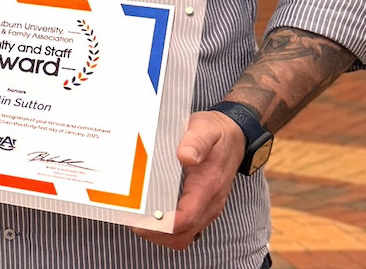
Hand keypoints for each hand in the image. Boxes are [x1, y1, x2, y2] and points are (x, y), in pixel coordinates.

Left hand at [133, 110, 244, 249]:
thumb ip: (196, 142)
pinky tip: (151, 216)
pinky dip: (168, 229)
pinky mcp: (202, 207)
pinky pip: (187, 228)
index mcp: (208, 186)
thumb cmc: (216, 134)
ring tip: (138, 221)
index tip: (140, 220)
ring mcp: (207, 207)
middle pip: (183, 235)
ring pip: (185, 236)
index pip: (186, 217)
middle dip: (157, 234)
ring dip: (161, 235)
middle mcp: (210, 203)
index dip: (162, 224)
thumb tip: (186, 156)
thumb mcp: (205, 130)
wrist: (233, 136)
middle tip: (132, 221)